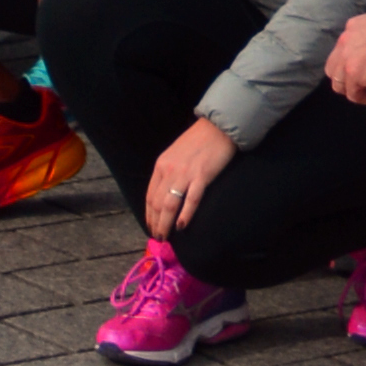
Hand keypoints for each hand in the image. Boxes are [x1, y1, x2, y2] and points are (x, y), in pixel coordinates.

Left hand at [141, 117, 236, 240]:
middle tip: (158, 238)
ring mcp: (185, 174)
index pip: (150, 196)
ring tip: (166, 236)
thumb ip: (168, 173)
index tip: (151, 227)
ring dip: (166, 223)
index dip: (149, 215)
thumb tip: (164, 196)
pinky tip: (181, 226)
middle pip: (158, 203)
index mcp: (161, 165)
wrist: (217, 127)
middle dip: (156, 223)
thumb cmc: (197, 142)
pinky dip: (185, 214)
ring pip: (170, 204)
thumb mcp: (174, 155)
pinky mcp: (201, 176)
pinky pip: (191, 199)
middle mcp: (169, 170)